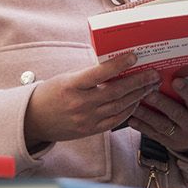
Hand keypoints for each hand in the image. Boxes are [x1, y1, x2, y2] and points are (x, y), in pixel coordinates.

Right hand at [23, 53, 160, 148]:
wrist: (34, 120)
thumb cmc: (52, 93)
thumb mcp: (67, 78)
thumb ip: (90, 73)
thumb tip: (117, 63)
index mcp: (71, 86)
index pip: (99, 74)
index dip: (118, 65)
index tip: (134, 56)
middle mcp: (79, 104)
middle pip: (115, 92)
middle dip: (138, 82)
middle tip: (153, 73)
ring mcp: (86, 119)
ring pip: (119, 107)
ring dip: (138, 95)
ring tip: (150, 85)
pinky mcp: (90, 130)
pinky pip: (115, 120)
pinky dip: (129, 110)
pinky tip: (138, 100)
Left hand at [127, 77, 187, 153]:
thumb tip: (174, 74)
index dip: (187, 91)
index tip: (176, 80)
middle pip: (177, 114)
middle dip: (162, 103)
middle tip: (149, 92)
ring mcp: (181, 137)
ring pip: (162, 125)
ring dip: (147, 115)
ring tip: (135, 104)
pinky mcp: (169, 143)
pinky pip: (154, 135)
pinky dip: (142, 127)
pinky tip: (131, 120)